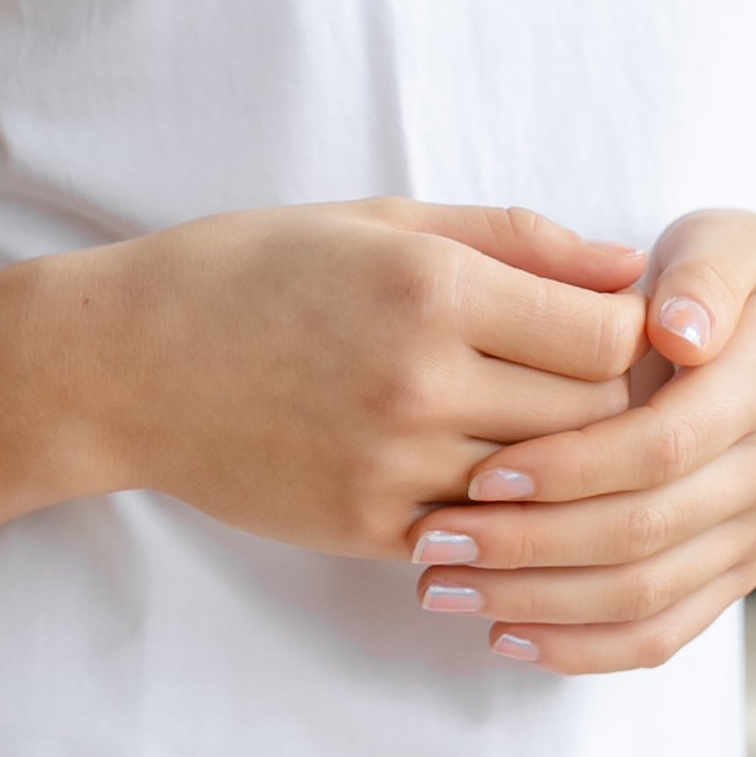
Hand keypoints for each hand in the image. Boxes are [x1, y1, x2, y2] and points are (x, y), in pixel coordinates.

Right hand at [80, 199, 650, 559]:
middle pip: (595, 416)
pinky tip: (482, 476)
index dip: (628, 331)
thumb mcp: (380, 221)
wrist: (127, 362)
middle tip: (596, 385)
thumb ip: (514, 239)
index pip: (607, 334)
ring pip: (547, 487)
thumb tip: (626, 266)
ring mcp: (395, 465)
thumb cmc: (255, 268)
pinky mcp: (367, 528)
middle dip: (609, 401)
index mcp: (434, 286)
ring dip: (561, 465)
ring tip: (546, 430)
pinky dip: (498, 512)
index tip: (609, 324)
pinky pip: (481, 535)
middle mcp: (422, 379)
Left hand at [400, 206, 755, 671]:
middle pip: (645, 532)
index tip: (482, 472)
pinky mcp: (740, 572)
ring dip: (539, 603)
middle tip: (433, 538)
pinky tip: (506, 635)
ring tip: (443, 586)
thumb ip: (702, 275)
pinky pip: (665, 631)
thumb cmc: (747, 280)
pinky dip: (585, 647)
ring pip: (648, 595)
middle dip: (531, 544)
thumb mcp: (731, 242)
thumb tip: (676, 330)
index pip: (664, 444)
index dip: (572, 465)